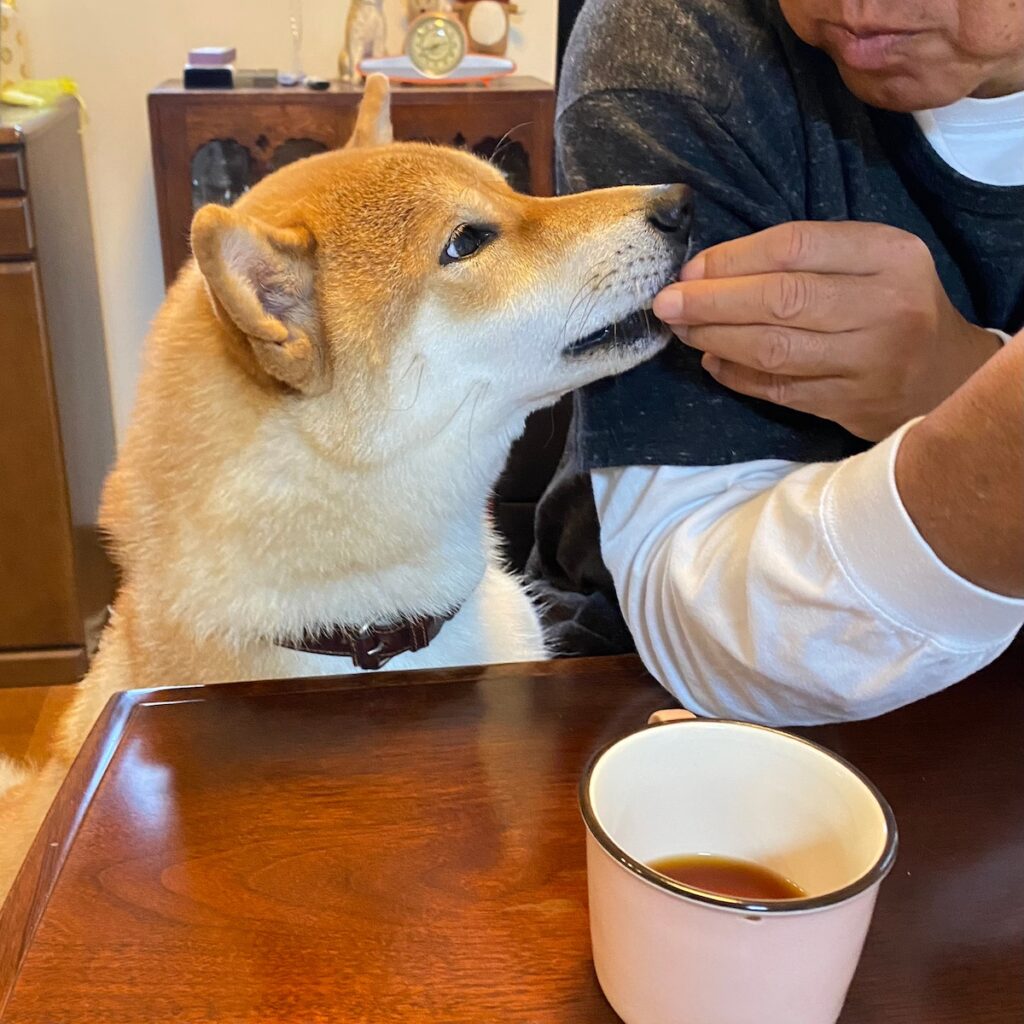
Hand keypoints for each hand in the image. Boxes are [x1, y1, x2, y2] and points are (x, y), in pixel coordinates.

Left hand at [652, 221, 1001, 439]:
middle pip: (780, 299)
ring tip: (682, 331)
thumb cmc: (894, 305)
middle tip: (666, 304)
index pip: (795, 246)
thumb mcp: (872, 261)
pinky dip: (736, 376)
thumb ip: (807, 257)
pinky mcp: (849, 405)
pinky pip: (778, 389)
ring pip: (773, 350)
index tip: (691, 269)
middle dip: (711, 302)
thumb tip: (710, 272)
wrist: (947, 376)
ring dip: (715, 339)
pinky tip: (712, 362)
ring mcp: (868, 362)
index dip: (732, 258)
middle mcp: (884, 307)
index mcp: (889, 255)